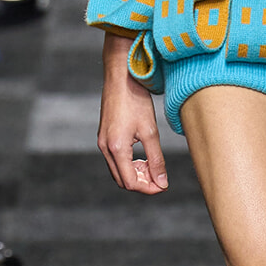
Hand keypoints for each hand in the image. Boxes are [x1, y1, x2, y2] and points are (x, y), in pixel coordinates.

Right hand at [98, 31, 168, 192]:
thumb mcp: (150, 131)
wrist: (120, 77)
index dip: (148, 188)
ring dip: (135, 173)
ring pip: (118, 171)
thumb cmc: (135, 100)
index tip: (163, 185)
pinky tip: (142, 155)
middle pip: (122, 180)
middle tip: (159, 177)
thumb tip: (162, 182)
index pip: (130, 182)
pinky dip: (129, 164)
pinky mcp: (104, 136)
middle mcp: (105, 148)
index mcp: (116, 148)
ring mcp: (102, 142)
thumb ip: (156, 159)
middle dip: (142, 183)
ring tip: (152, 165)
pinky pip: (115, 160)